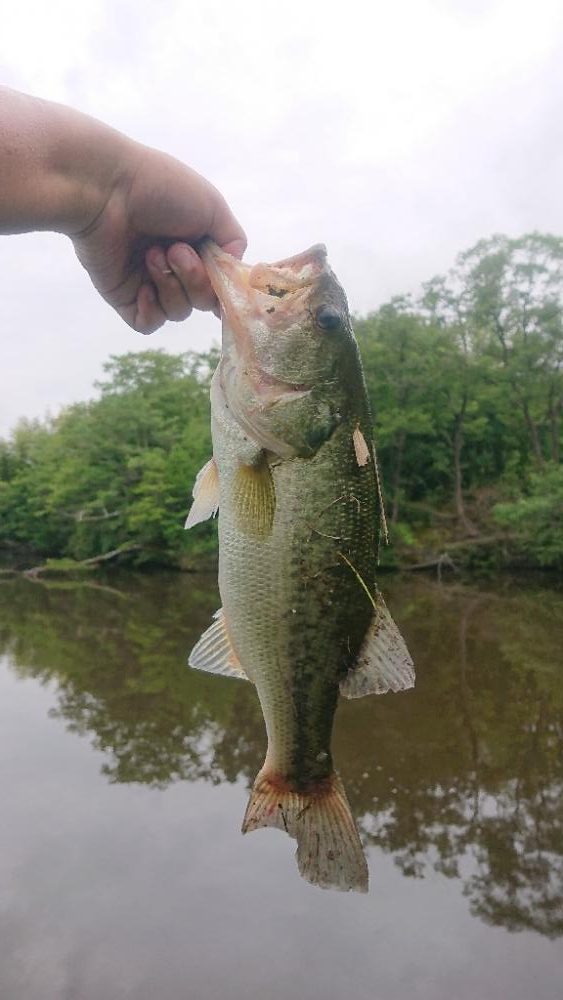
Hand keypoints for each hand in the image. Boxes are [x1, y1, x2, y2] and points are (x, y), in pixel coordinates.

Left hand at [72, 142, 245, 333]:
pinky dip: (152, 309)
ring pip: (179, 312)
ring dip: (172, 286)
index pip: (220, 281)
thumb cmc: (159, 188)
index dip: (224, 286)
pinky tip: (143, 286)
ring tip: (151, 254)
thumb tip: (232, 271)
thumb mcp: (213, 206)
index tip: (223, 280)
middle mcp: (174, 265)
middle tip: (176, 250)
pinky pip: (148, 323)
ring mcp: (148, 282)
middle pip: (204, 301)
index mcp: (196, 243)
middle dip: (196, 280)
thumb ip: (234, 241)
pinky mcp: (123, 296)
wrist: (105, 189)